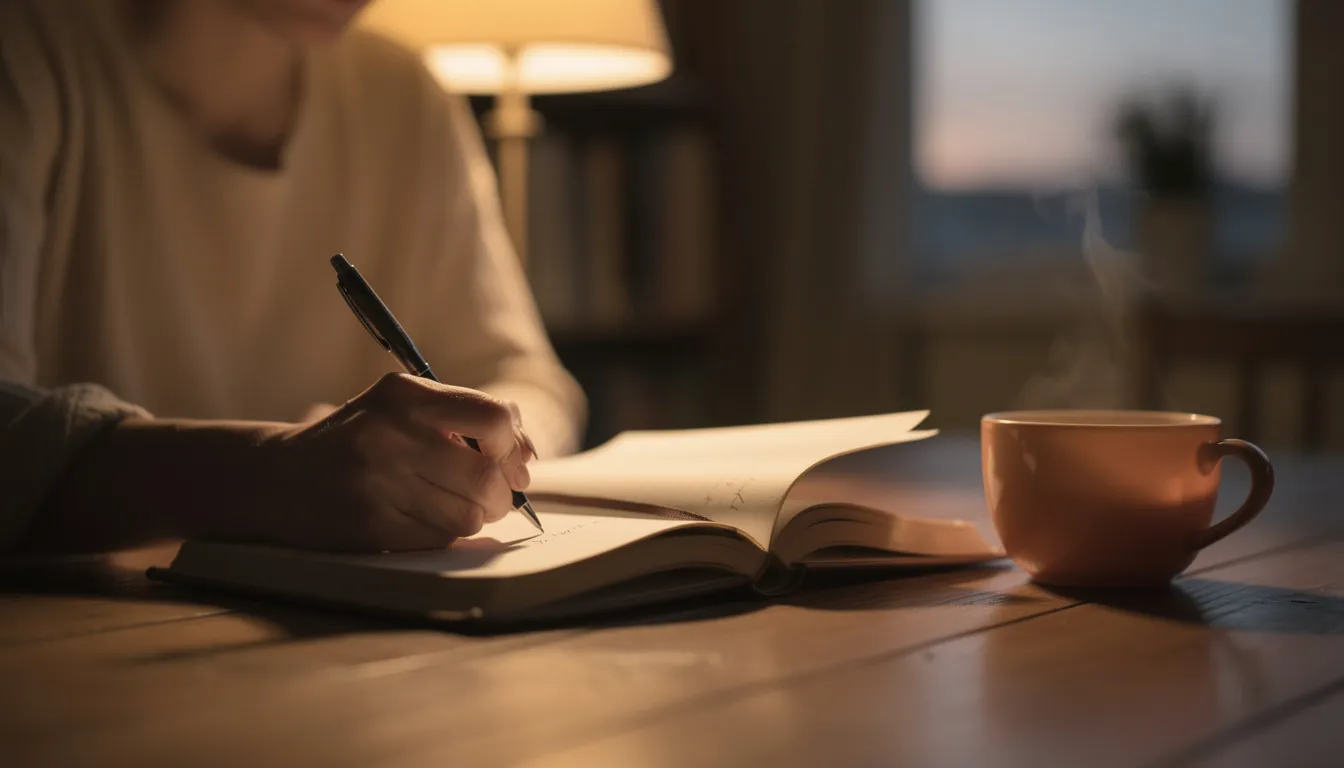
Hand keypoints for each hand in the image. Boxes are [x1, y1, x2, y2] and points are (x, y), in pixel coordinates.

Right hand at [254, 374, 537, 550]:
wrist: (274, 479)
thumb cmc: (356, 440)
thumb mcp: (399, 407)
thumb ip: (463, 416)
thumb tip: (527, 451)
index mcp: (403, 395)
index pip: (493, 417)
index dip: (514, 443)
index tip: (510, 456)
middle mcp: (390, 435)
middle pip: (488, 475)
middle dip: (503, 491)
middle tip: (495, 493)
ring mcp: (378, 483)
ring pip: (470, 514)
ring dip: (478, 516)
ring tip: (457, 505)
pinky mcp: (371, 527)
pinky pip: (442, 539)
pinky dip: (450, 534)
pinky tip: (430, 520)